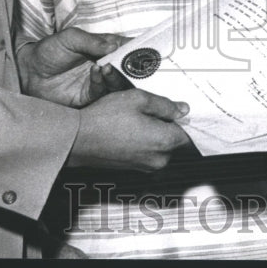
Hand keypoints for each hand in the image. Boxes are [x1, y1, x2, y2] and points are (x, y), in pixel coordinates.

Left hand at [16, 27, 130, 106]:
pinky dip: (102, 81)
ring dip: (116, 74)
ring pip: (118, 82)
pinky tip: (96, 72)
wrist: (28, 71)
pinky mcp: (88, 97)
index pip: (126, 48)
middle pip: (127, 68)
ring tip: (107, 66)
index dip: (138, 48)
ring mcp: (98, 83)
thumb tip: (114, 45)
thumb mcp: (71, 37)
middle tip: (132, 62)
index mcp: (104, 49)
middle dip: (132, 66)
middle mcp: (105, 66)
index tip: (148, 49)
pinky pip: (102, 92)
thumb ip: (92, 41)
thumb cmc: (49, 50)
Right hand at [68, 89, 190, 170]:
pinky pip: (147, 152)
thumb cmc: (106, 117)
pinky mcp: (132, 168)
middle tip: (154, 109)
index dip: (185, 120)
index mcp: (164, 142)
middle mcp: (158, 159)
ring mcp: (144, 166)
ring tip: (138, 117)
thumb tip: (183, 109)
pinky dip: (143, 141)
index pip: (188, 133)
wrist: (77, 139)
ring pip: (160, 146)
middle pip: (175, 140)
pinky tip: (129, 128)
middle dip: (168, 125)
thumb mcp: (139, 99)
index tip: (181, 110)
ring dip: (155, 133)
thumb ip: (165, 105)